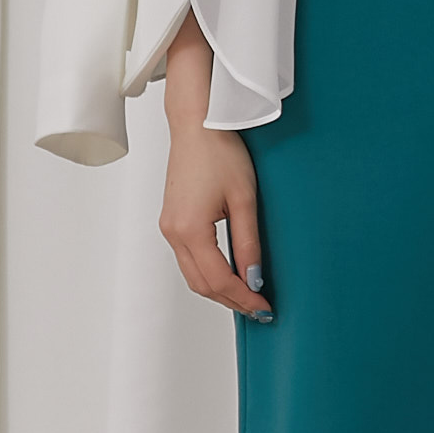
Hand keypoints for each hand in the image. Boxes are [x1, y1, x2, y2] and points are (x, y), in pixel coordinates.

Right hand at [158, 13, 271, 317]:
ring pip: (192, 275)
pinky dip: (208, 273)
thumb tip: (253, 278)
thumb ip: (248, 243)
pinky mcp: (172, 221)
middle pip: (201, 284)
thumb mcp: (244, 200)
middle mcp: (173, 233)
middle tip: (259, 308)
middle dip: (230, 300)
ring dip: (218, 289)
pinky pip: (188, 259)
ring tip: (247, 295)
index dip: (242, 297)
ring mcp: (169, 227)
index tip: (264, 307)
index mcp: (190, 230)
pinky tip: (229, 273)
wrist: (197, 124)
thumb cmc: (220, 152)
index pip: (218, 279)